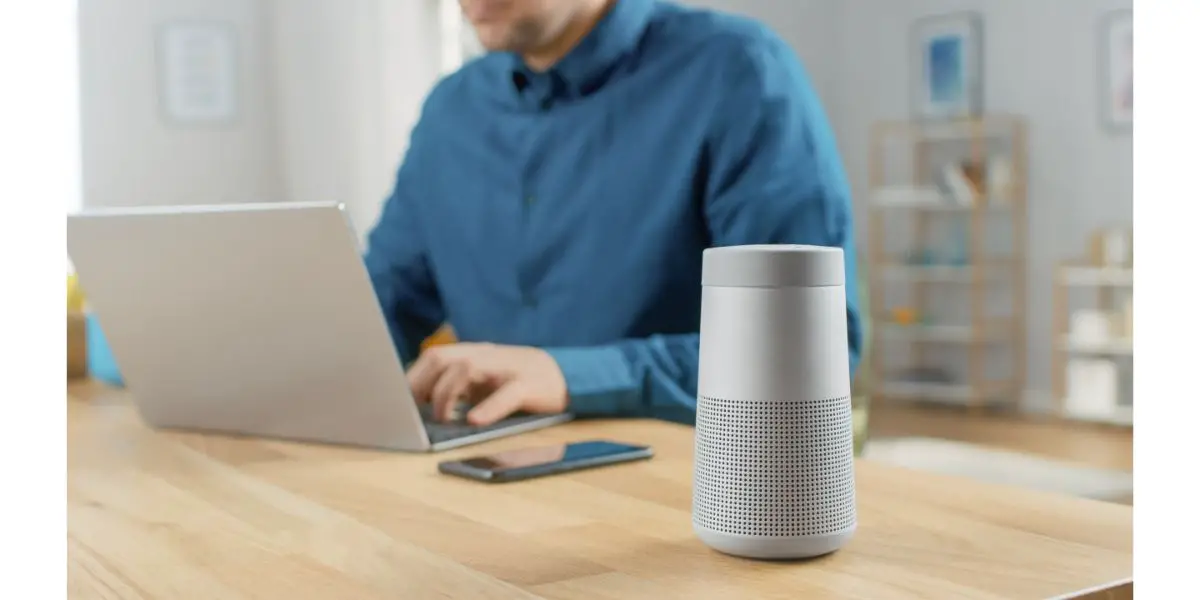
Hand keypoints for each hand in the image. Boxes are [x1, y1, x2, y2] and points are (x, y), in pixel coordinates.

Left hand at [405, 342, 567, 425]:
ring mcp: (508, 368)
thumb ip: (460, 387)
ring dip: (447, 396)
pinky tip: (474, 421)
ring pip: (467, 369)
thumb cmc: (520, 382)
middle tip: (416, 413)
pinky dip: (488, 407)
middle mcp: (487, 356)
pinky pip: (506, 393)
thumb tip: (425, 406)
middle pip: (442, 357)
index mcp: (474, 354)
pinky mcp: (530, 385)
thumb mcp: (486, 382)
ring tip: (443, 420)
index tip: (399, 401)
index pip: (434, 356)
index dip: (412, 377)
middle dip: (422, 384)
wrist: (568, 376)